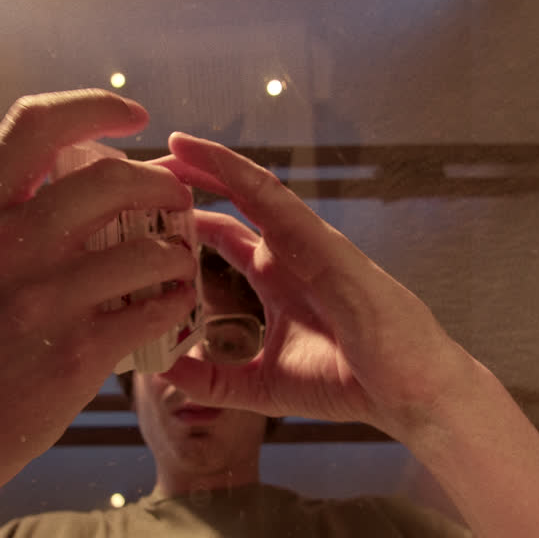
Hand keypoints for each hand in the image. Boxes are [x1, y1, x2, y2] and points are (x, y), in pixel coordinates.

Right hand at [0, 91, 196, 509]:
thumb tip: (57, 182)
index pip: (33, 126)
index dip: (93, 107)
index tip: (133, 116)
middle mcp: (2, 248)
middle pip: (108, 179)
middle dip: (159, 183)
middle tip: (176, 197)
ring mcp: (41, 301)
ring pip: (146, 248)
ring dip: (177, 251)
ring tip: (180, 260)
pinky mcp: (74, 353)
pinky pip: (152, 309)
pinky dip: (175, 302)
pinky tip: (174, 305)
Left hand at [155, 132, 474, 439]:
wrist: (406, 393)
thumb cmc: (349, 384)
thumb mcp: (260, 386)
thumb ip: (213, 379)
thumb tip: (163, 375)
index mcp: (272, 279)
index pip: (218, 236)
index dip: (178, 221)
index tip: (132, 212)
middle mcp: (285, 252)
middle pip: (226, 202)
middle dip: (185, 183)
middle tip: (137, 169)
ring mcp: (304, 241)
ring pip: (247, 187)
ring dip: (207, 163)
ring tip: (168, 143)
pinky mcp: (320, 240)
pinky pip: (272, 195)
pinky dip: (235, 171)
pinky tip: (202, 154)